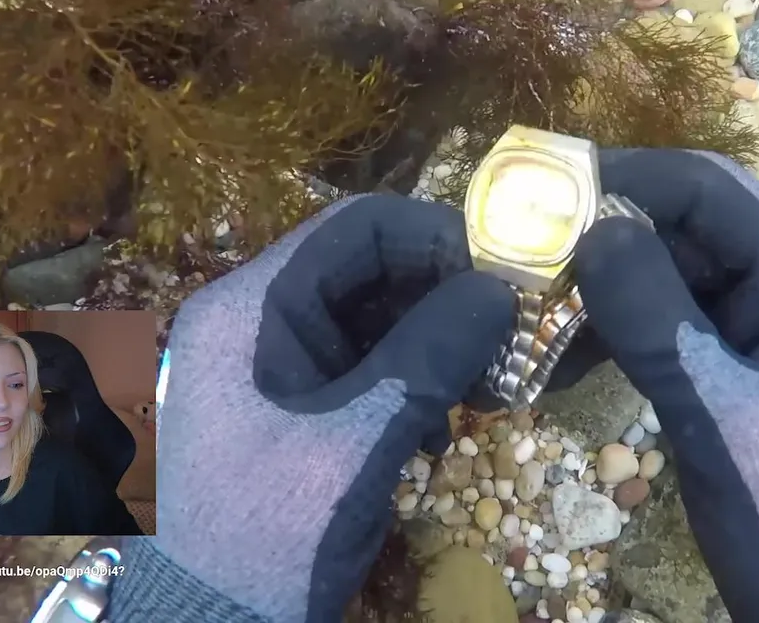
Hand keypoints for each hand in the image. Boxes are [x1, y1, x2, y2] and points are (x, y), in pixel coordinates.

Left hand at [106, 194, 514, 621]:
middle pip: (369, 268)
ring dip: (436, 342)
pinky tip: (441, 428)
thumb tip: (500, 291)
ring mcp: (274, 363)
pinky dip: (412, 381)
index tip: (504, 275)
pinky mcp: (294, 405)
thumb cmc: (272, 531)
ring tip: (485, 389)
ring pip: (374, 316)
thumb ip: (429, 355)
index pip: (355, 227)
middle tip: (509, 337)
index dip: (436, 237)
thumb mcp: (357, 440)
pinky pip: (365, 365)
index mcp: (250, 307)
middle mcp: (258, 318)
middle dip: (444, 295)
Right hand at [568, 149, 758, 621]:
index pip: (719, 191)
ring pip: (685, 279)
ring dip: (614, 288)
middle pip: (699, 230)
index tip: (548, 189)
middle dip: (614, 236)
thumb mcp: (721, 417)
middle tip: (528, 251)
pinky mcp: (754, 375)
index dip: (633, 176)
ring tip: (537, 304)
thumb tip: (595, 226)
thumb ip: (657, 318)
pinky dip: (631, 333)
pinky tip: (572, 351)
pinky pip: (686, 329)